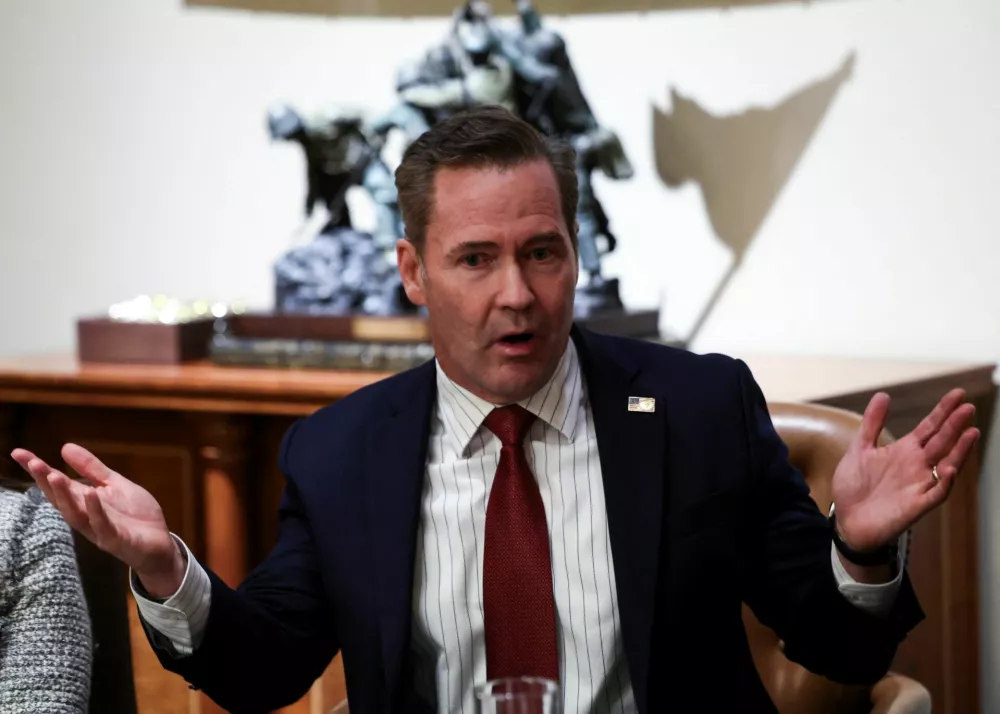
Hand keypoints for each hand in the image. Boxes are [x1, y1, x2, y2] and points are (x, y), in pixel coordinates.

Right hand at [10, 444, 185, 597]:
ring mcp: (99, 530)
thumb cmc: (135, 516)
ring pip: (75, 514)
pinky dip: (95, 510)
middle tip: (32, 462)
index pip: (56, 484)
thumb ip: (92, 469)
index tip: (18, 453)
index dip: (38, 470)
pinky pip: (103, 525)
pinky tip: (90, 494)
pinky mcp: (116, 540)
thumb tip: (65, 447)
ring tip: (54, 475)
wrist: (161, 544)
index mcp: (84, 501)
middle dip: (46, 481)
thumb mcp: (115, 485)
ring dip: (64, 495)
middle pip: (60, 499)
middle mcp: (85, 516)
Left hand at [831, 389, 979, 552]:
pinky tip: (950, 468)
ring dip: (959, 450)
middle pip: (940, 441)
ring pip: (946, 464)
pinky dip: (944, 482)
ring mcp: (919, 484)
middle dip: (954, 424)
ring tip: (971, 432)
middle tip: (968, 407)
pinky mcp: (917, 505)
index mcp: (904, 450)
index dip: (943, 411)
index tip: (958, 393)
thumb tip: (882, 395)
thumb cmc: (855, 486)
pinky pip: (936, 493)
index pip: (929, 427)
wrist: (846, 520)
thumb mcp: (860, 449)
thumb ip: (872, 424)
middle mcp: (917, 465)